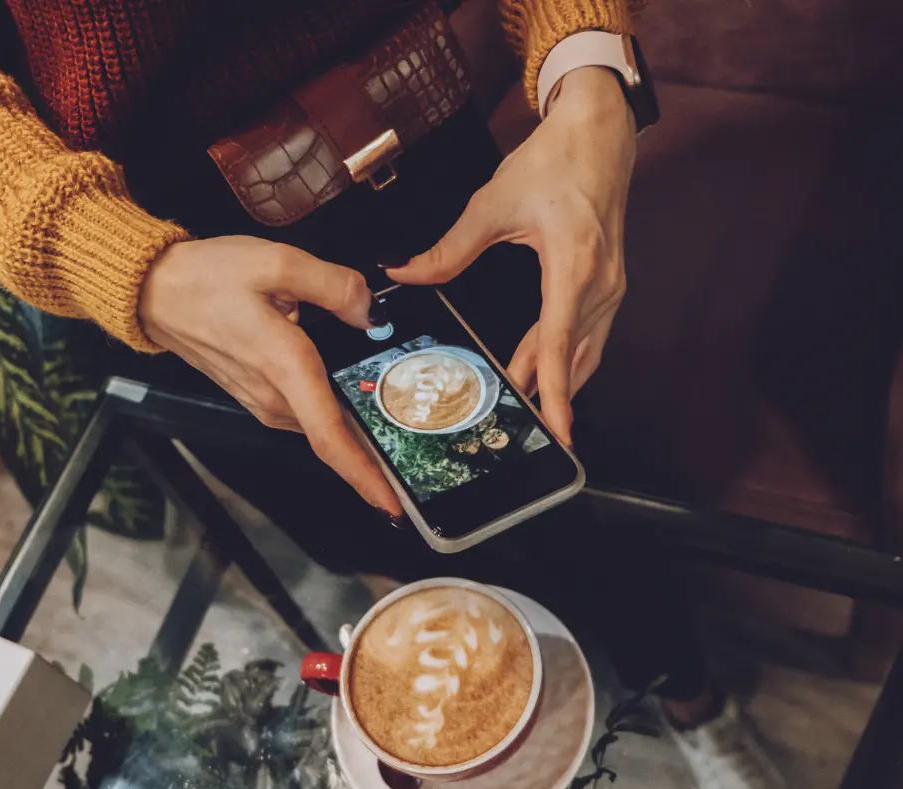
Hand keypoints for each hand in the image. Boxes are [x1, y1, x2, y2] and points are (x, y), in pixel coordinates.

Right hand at [139, 236, 400, 514]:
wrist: (154, 292)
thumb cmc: (208, 278)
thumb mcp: (275, 262)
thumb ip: (333, 285)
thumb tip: (370, 312)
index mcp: (286, 369)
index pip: (330, 437)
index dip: (364, 476)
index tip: (392, 505)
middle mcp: (274, 397)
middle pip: (333, 438)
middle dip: (373, 455)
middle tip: (414, 463)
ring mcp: (262, 401)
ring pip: (319, 424)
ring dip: (352, 432)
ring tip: (393, 431)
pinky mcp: (256, 396)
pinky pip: (303, 412)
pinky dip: (329, 414)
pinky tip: (350, 397)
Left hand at [387, 67, 635, 443]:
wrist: (599, 131)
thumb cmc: (554, 161)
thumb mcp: (492, 203)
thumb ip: (448, 249)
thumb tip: (404, 272)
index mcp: (572, 266)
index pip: (558, 343)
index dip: (553, 391)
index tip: (557, 430)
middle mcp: (600, 285)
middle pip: (570, 358)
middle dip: (544, 395)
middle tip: (515, 426)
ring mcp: (611, 288)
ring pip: (585, 354)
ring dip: (557, 382)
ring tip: (527, 408)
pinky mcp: (609, 286)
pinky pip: (590, 338)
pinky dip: (568, 361)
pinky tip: (547, 374)